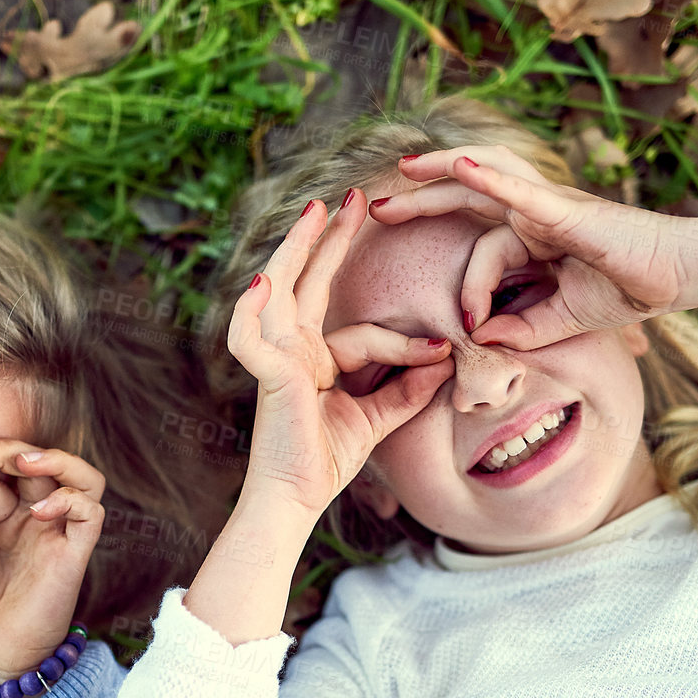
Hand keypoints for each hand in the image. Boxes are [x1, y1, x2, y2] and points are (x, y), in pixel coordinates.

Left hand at [0, 439, 104, 683]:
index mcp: (3, 516)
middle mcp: (33, 517)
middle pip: (32, 463)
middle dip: (1, 450)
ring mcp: (57, 532)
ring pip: (77, 474)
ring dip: (51, 459)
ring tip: (20, 461)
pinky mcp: (75, 553)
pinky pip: (91, 512)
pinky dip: (70, 499)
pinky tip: (37, 511)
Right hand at [231, 189, 456, 515]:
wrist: (295, 500)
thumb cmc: (324, 463)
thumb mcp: (377, 419)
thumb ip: (406, 389)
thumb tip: (446, 359)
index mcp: (313, 360)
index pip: (359, 332)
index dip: (402, 340)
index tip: (441, 349)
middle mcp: (290, 351)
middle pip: (307, 283)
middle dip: (329, 239)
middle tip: (352, 197)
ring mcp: (275, 359)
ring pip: (280, 291)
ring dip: (295, 249)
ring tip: (315, 211)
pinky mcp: (267, 376)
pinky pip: (251, 335)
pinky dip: (251, 308)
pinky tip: (263, 280)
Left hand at [370, 145, 694, 349]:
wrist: (676, 277)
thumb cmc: (626, 289)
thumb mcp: (560, 319)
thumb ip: (522, 328)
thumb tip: (484, 338)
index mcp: (532, 235)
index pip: (481, 250)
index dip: (469, 288)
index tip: (469, 326)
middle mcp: (534, 211)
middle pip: (465, 195)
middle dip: (419, 197)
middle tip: (375, 207)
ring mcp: (549, 204)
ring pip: (485, 175)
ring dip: (442, 170)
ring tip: (405, 168)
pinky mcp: (566, 209)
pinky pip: (521, 191)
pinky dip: (489, 180)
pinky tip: (457, 169)